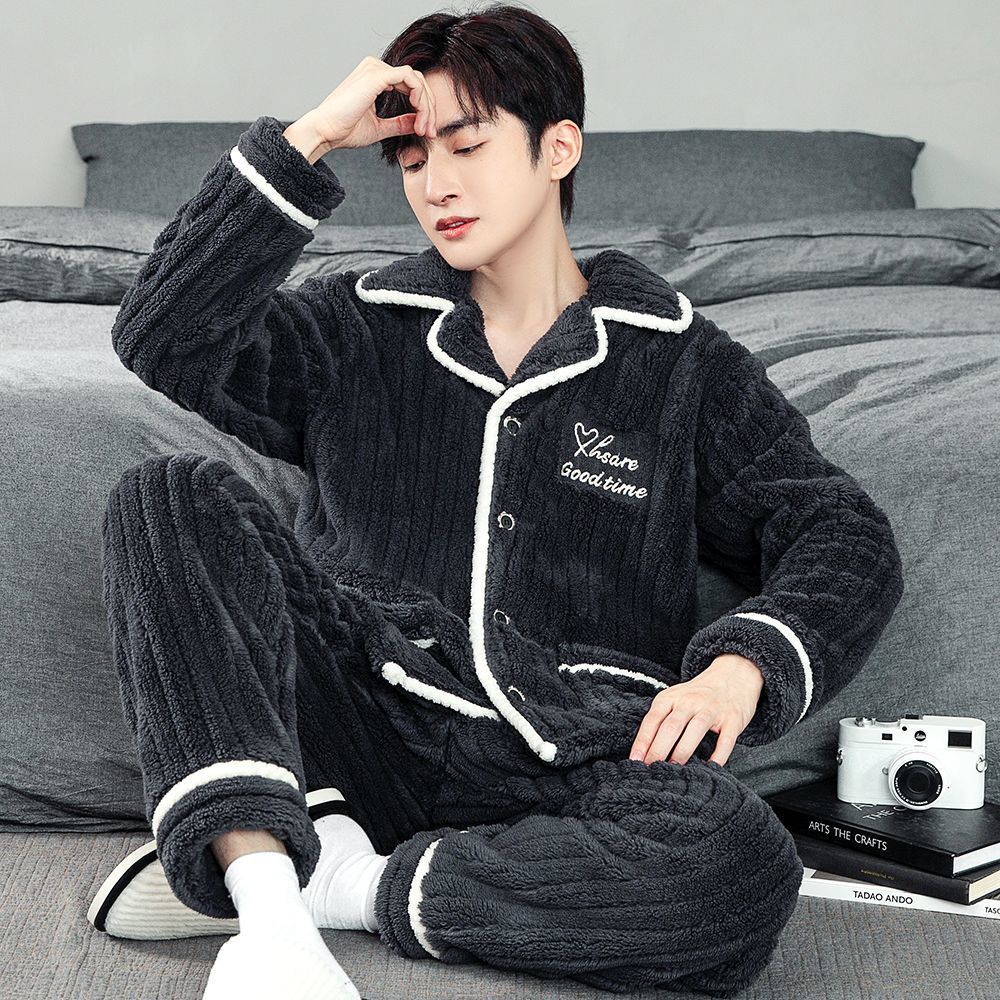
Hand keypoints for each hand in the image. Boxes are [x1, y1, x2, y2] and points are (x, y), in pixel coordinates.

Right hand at [304, 55, 437, 151]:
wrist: (326, 131)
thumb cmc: (345, 130)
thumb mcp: (380, 128)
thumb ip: (400, 123)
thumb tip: (418, 123)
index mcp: (376, 78)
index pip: (411, 86)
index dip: (424, 109)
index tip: (426, 132)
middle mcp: (376, 68)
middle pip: (417, 82)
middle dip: (429, 109)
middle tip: (430, 131)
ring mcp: (376, 69)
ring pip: (417, 80)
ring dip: (426, 106)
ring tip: (424, 128)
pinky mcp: (377, 75)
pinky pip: (411, 79)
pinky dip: (420, 97)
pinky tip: (419, 113)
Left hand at [627, 654, 764, 766]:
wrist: (733, 677)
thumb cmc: (697, 696)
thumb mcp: (675, 699)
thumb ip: (661, 719)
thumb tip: (644, 751)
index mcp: (671, 697)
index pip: (653, 720)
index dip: (643, 741)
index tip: (635, 760)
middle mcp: (690, 701)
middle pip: (671, 726)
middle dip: (659, 749)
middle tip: (651, 769)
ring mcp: (712, 709)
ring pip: (695, 730)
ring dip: (682, 751)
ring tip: (674, 769)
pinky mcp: (732, 719)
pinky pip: (726, 739)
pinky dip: (719, 755)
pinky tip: (711, 767)